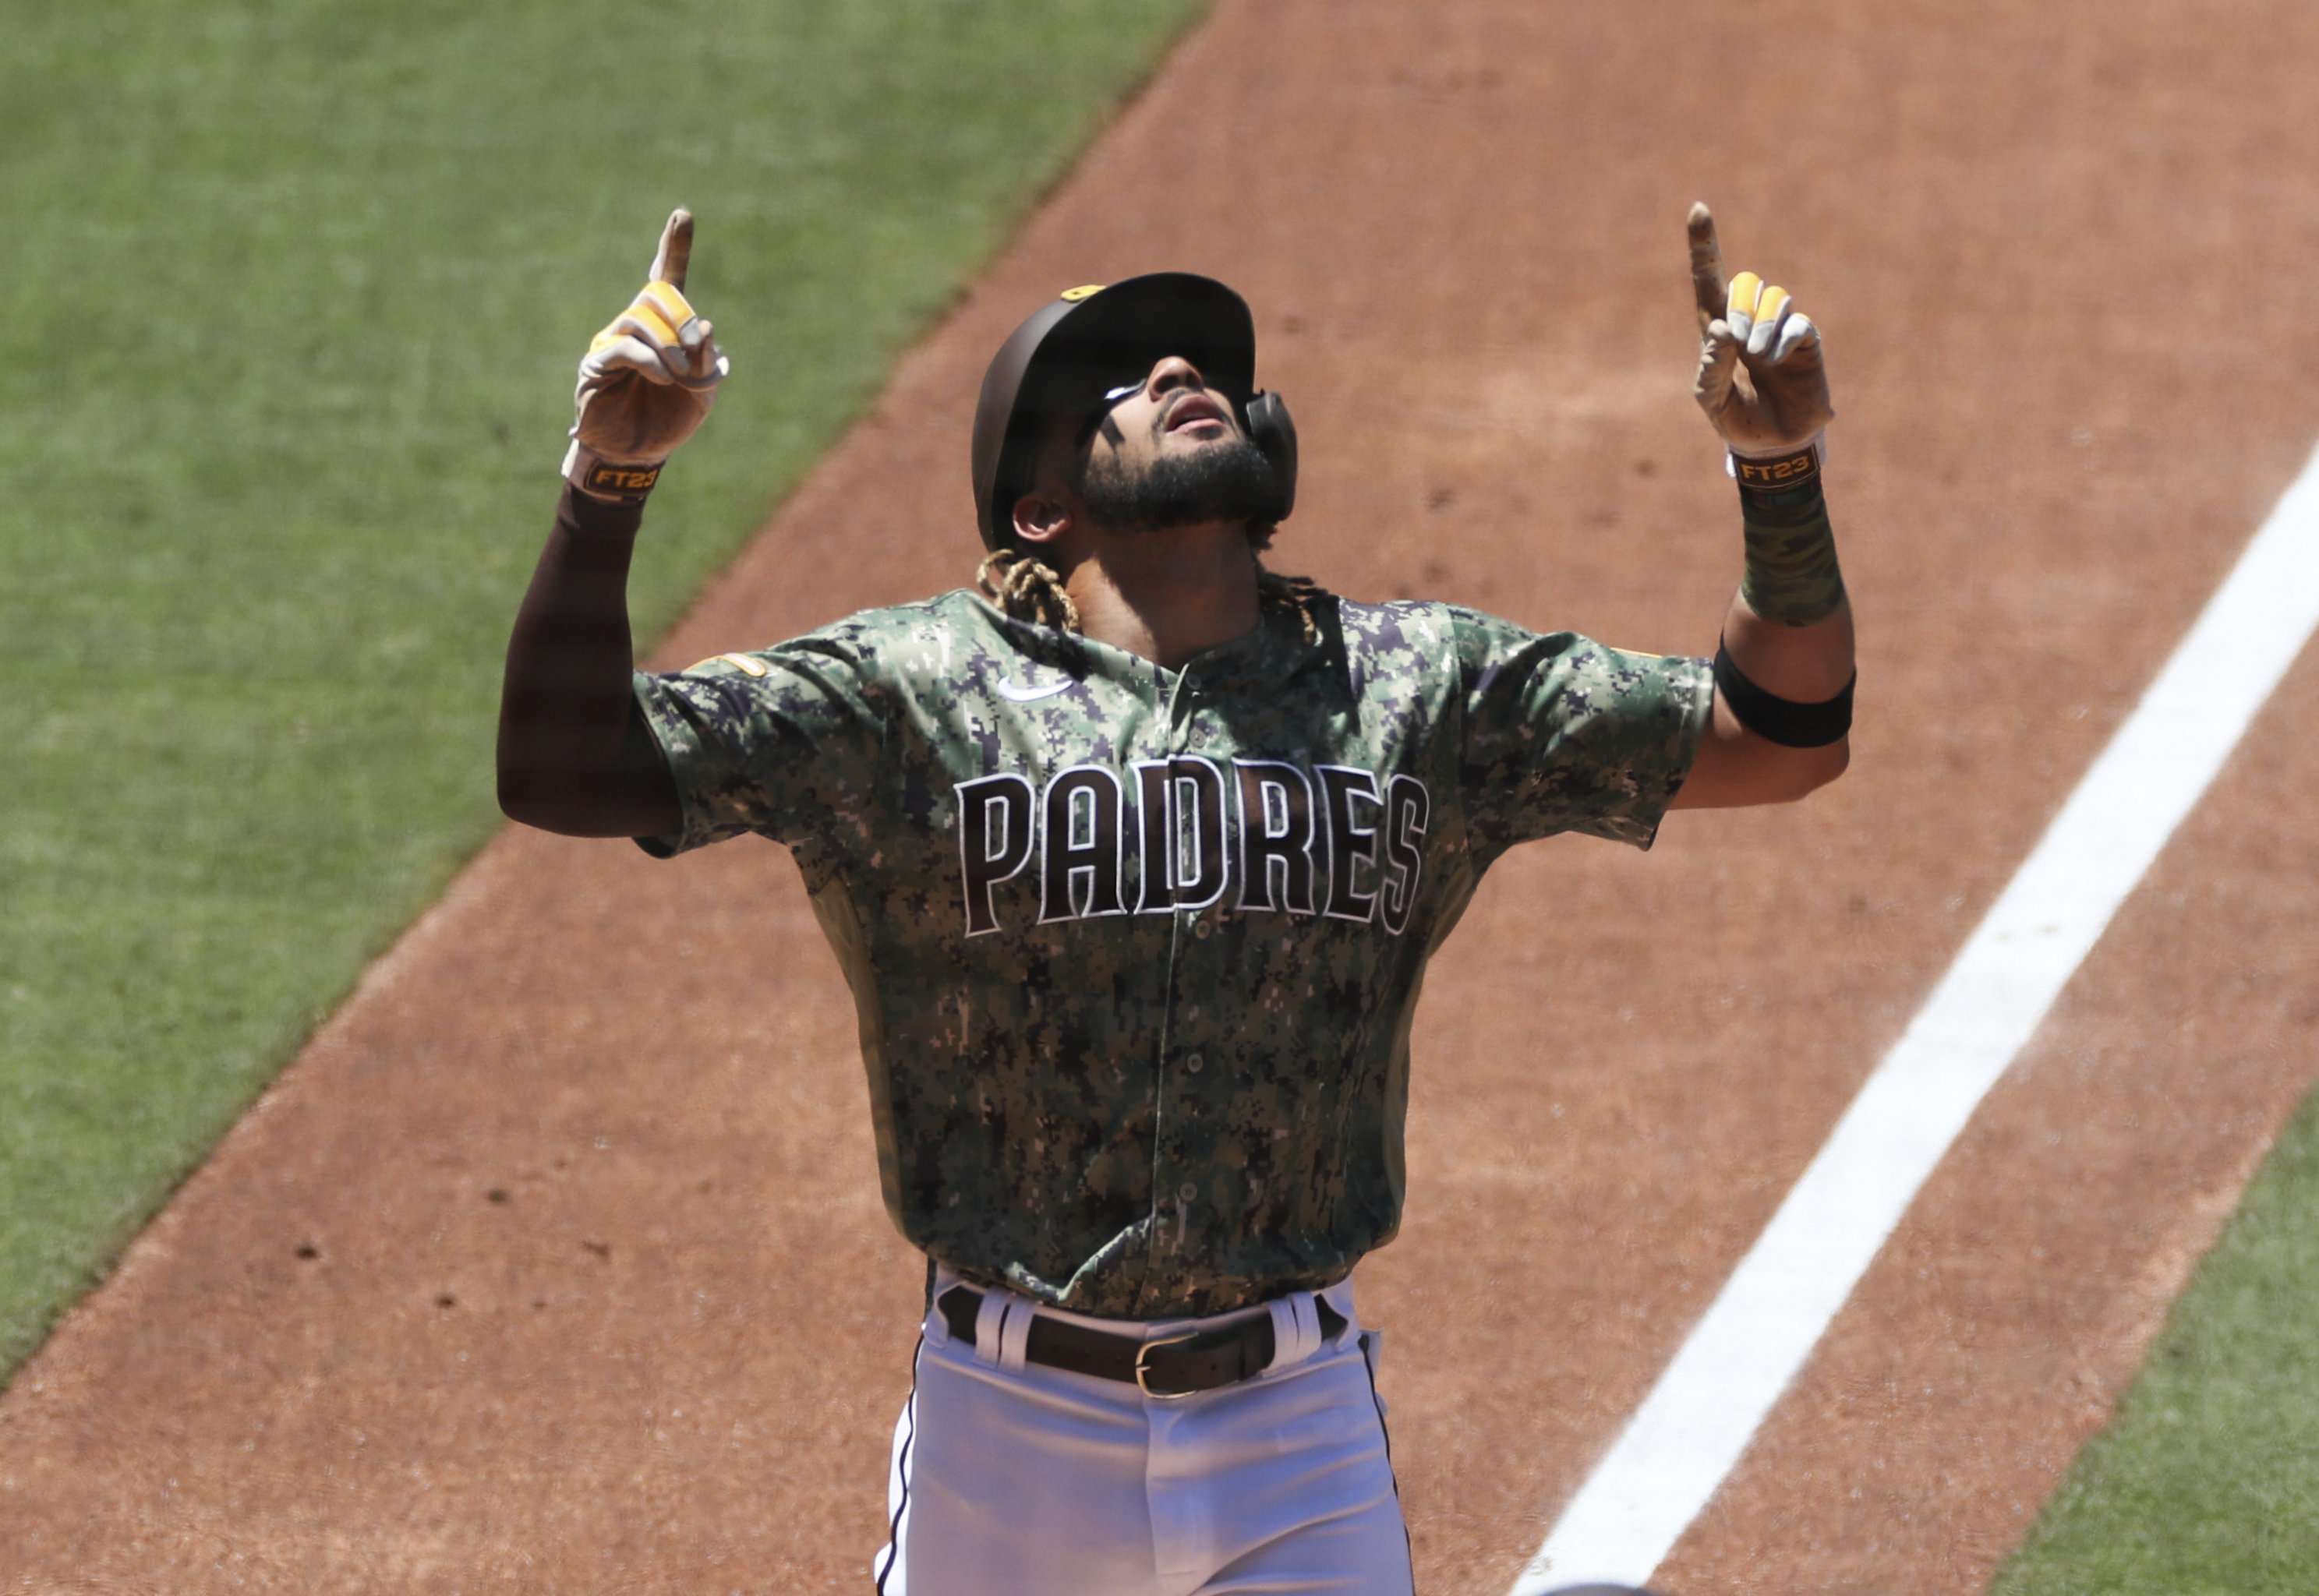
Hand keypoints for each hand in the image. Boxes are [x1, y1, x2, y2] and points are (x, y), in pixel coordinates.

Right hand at [564, 208, 730, 496]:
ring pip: (641, 320)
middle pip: (656, 295)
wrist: (638, 454)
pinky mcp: (596, 362)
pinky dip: (650, 361)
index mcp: (665, 326)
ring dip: (669, 347)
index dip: (673, 246)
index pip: (667, 277)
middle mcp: (636, 326)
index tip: (683, 215)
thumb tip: (704, 326)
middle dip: (682, 317)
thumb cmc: (671, 419)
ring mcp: (613, 341)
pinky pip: (625, 347)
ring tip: (679, 378)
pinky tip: (664, 378)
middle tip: (696, 344)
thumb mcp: (704, 391)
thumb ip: (709, 360)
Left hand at [1687, 202, 1831, 458]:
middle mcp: (1747, 319)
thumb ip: (1711, 365)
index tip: (1698, 209)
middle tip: (1737, 347)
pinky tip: (1774, 363)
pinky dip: (1781, 343)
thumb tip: (1722, 328)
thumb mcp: (1711, 398)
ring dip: (1760, 329)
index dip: (1704, 245)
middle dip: (1737, 310)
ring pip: (1771, 297)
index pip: (1708, 279)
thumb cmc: (1736, 418)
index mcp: (1716, 329)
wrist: (1773, 444)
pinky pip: (1795, 323)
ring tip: (1757, 360)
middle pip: (1742, 283)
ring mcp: (1778, 326)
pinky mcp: (1804, 339)